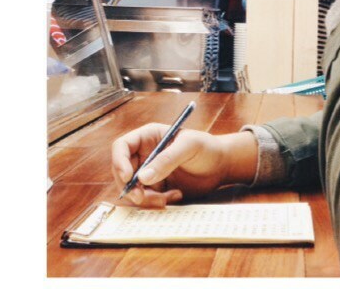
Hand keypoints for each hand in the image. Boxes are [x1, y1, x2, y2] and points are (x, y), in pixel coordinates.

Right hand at [111, 124, 257, 207]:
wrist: (221, 165)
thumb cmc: (206, 147)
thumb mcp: (188, 147)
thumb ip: (166, 160)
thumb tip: (142, 178)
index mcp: (148, 137)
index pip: (122, 146)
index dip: (119, 162)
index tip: (129, 178)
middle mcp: (145, 154)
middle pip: (122, 172)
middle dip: (129, 187)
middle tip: (142, 198)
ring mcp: (150, 172)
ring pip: (132, 189)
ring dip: (145, 199)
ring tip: (168, 198)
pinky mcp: (157, 188)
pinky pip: (147, 199)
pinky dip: (157, 202)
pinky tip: (177, 195)